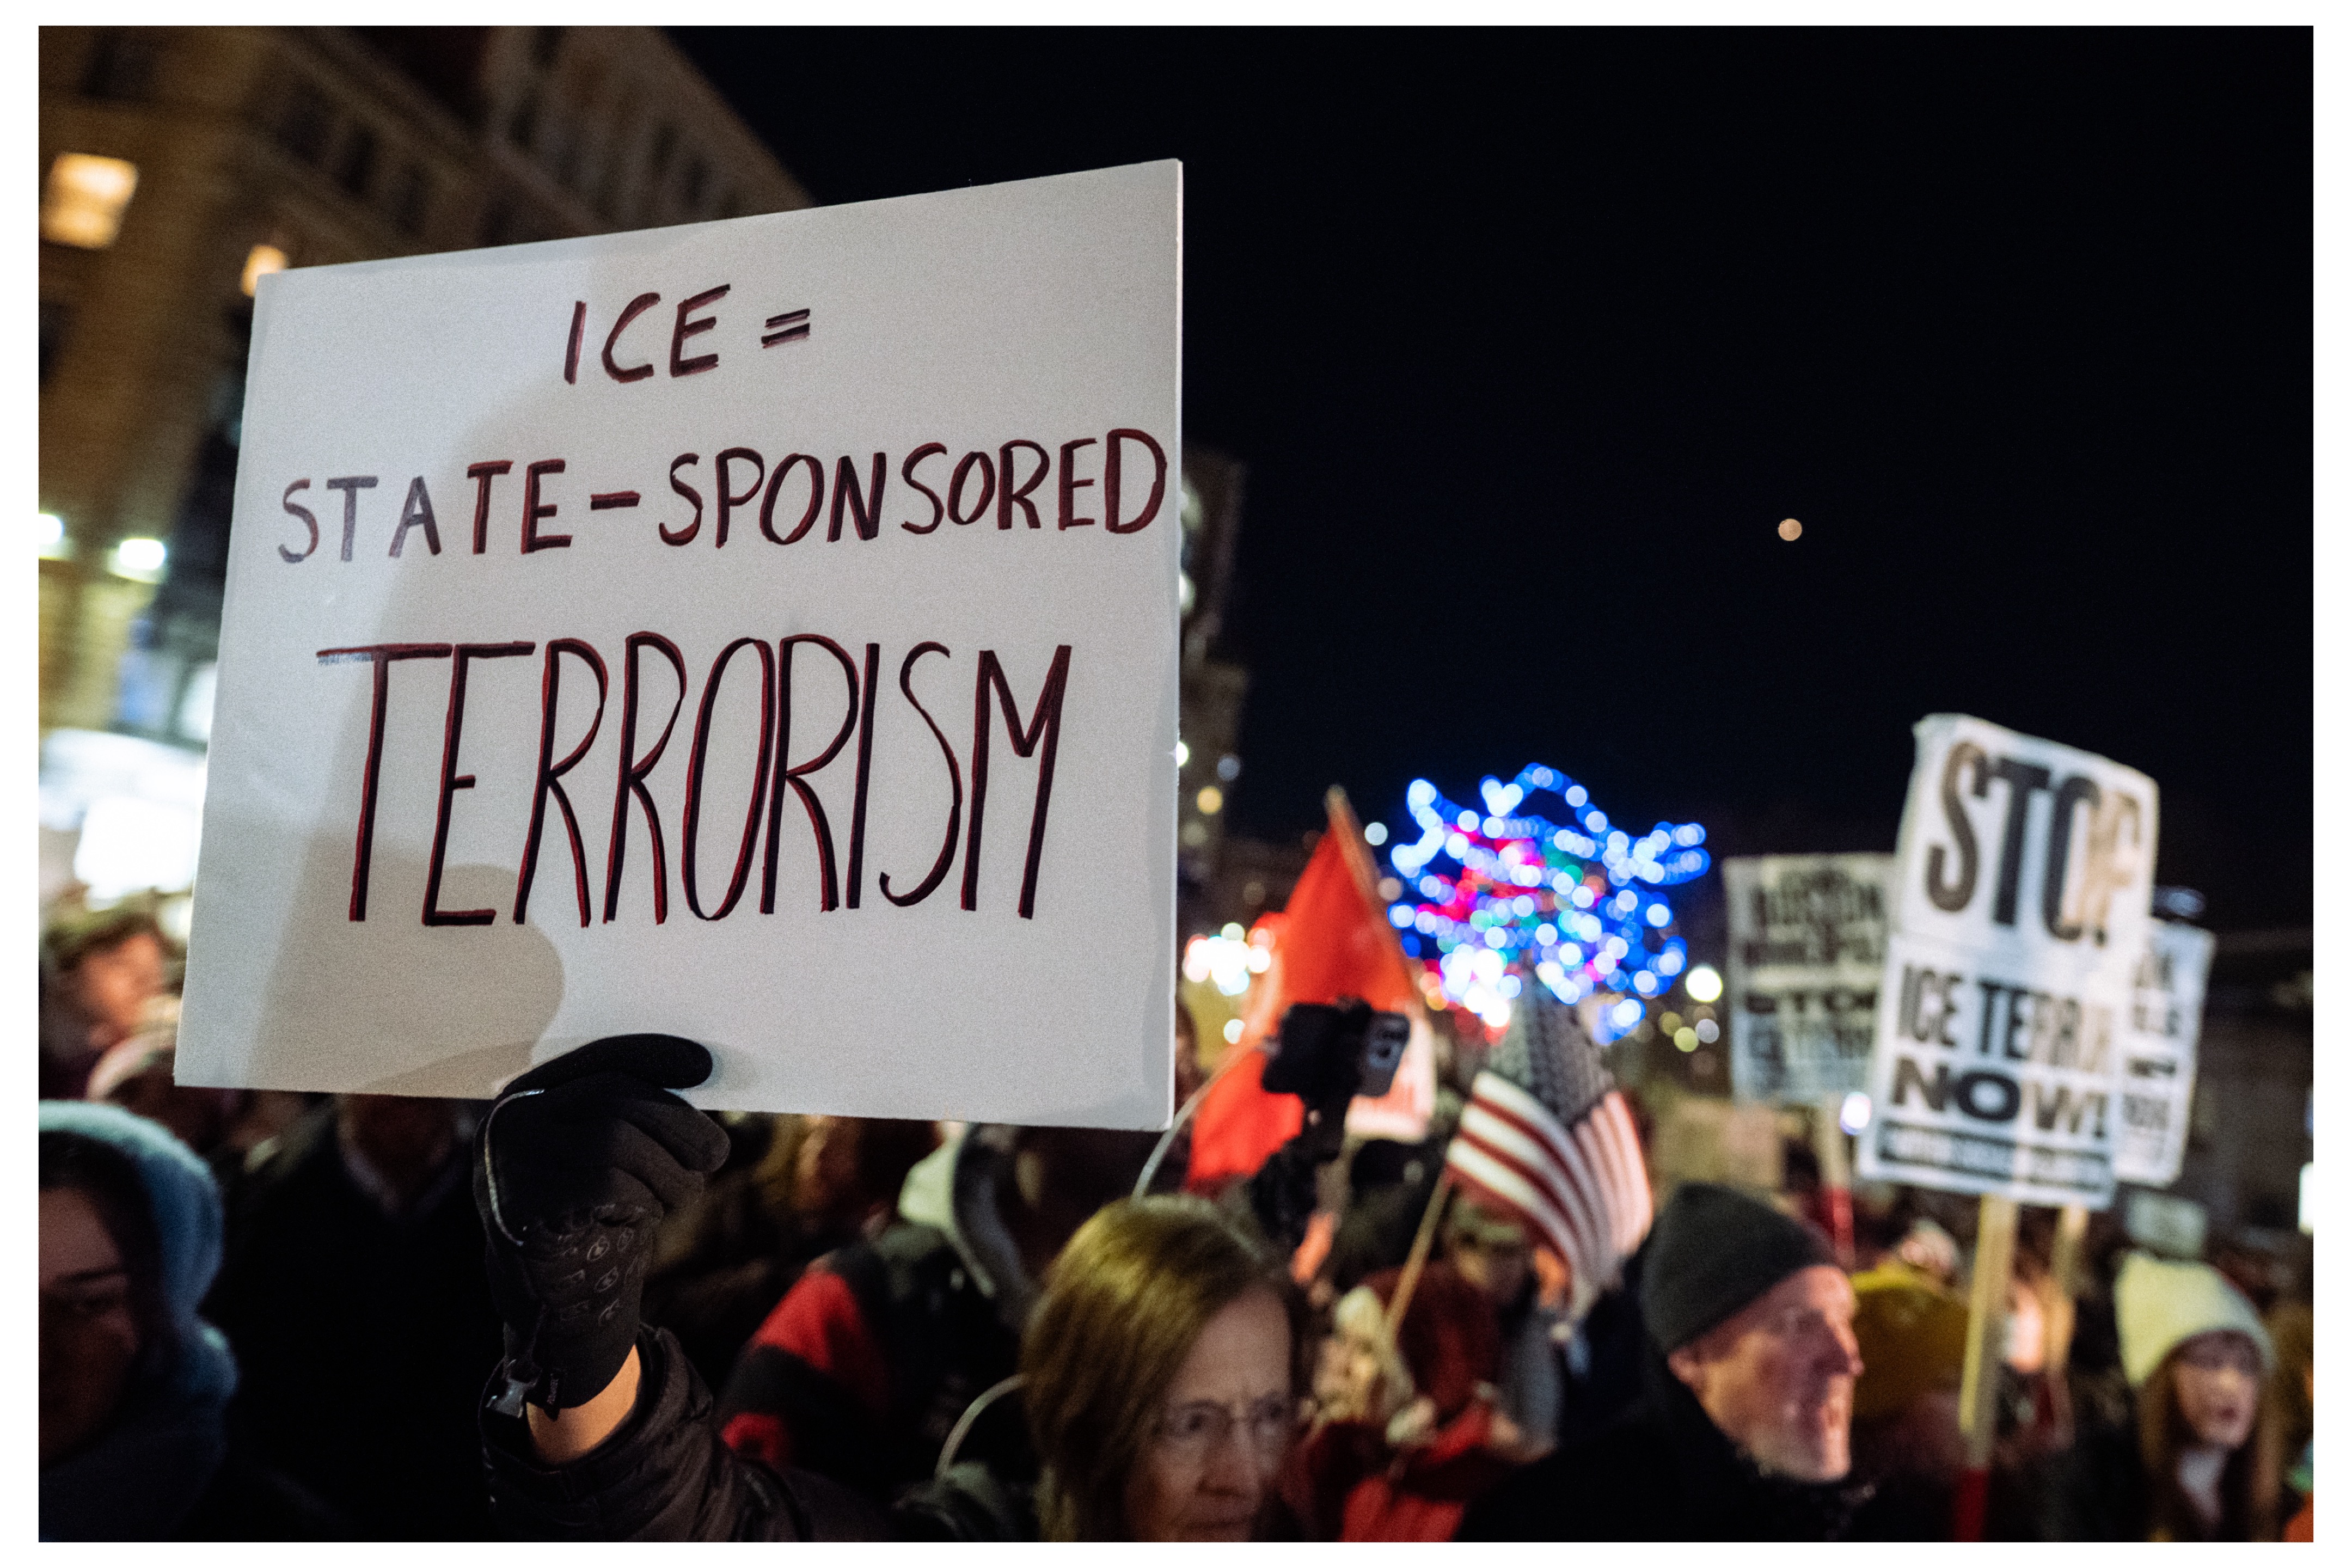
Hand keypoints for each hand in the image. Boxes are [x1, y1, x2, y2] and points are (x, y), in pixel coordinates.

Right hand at [473, 1034, 728, 1412]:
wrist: (558, 1300)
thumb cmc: (598, 1215)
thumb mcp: (617, 1155)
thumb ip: (639, 1114)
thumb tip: (700, 1073)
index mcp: (534, 1095)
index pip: (599, 1057)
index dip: (654, 1055)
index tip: (704, 1067)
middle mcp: (511, 1122)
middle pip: (613, 1095)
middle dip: (678, 1123)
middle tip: (715, 1155)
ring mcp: (508, 1165)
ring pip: (613, 1138)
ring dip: (667, 1170)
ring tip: (681, 1195)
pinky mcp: (521, 1208)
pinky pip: (604, 1183)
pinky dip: (641, 1199)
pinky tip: (640, 1217)